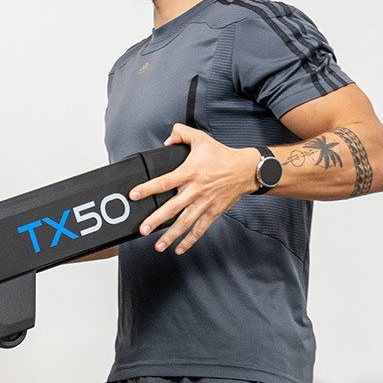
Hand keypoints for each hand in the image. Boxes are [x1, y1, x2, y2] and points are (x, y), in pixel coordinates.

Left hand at [129, 125, 259, 255]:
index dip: (148, 188)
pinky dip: (190, 240)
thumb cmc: (222, 156)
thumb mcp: (201, 139)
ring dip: (170, 236)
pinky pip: (199, 229)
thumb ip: (182, 134)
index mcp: (189, 173)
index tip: (134, 195)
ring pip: (184, 223)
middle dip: (156, 220)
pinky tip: (179, 249)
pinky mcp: (213, 212)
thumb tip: (167, 138)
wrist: (247, 169)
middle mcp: (195, 190)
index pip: (164, 182)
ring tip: (158, 246)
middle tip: (143, 229)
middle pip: (172, 208)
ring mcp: (204, 203)